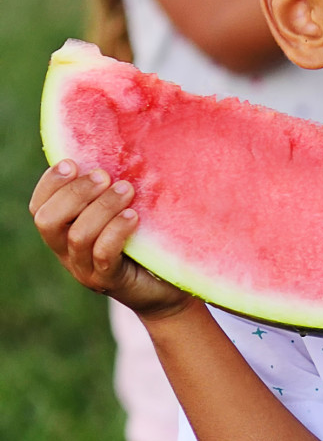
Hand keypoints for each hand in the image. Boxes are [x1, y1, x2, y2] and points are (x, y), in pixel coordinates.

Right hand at [29, 162, 191, 317]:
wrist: (165, 289)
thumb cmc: (143, 243)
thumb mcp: (122, 212)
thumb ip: (109, 191)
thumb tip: (115, 152)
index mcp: (63, 231)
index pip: (39, 207)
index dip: (50, 183)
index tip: (72, 163)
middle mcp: (67, 251)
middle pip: (48, 220)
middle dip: (74, 193)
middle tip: (104, 176)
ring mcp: (85, 268)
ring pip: (77, 235)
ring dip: (101, 207)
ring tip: (127, 190)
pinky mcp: (109, 281)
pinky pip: (104, 255)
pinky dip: (116, 231)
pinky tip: (134, 216)